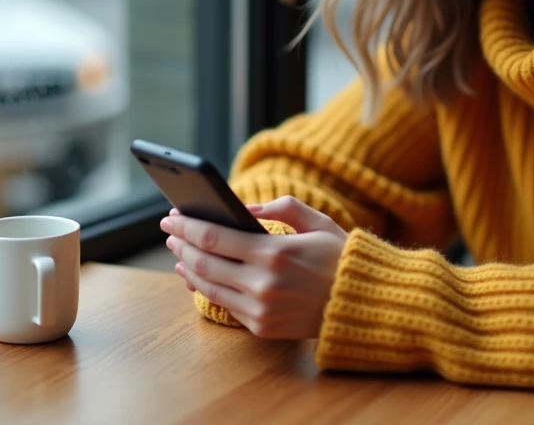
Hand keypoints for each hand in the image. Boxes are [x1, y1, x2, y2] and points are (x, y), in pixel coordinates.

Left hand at [159, 195, 348, 339]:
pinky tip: (198, 277)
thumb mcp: (318, 221)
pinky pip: (225, 305)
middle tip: (169, 230)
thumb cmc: (341, 258)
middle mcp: (263, 283)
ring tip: (179, 254)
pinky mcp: (262, 326)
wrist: (363, 305)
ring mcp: (261, 309)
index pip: (214, 237)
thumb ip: (282, 207)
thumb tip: (246, 207)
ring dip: (188, 268)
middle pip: (204, 262)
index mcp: (275, 252)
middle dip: (181, 244)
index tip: (171, 215)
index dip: (187, 225)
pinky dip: (206, 289)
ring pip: (209, 287)